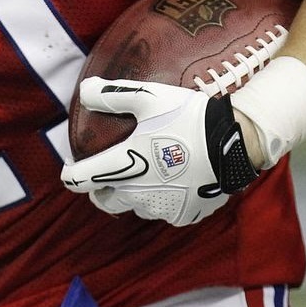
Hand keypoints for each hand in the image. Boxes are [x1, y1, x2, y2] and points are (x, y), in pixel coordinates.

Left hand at [60, 78, 256, 226]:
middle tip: (108, 170)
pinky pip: (164, 211)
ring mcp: (161, 209)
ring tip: (146, 171)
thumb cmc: (188, 117)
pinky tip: (172, 180)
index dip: (70, 172)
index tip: (72, 163)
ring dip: (133, 193)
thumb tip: (83, 91)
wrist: (235, 143)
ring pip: (135, 206)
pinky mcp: (183, 216)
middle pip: (104, 200)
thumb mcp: (149, 97)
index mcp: (123, 166)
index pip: (79, 180)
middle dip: (101, 187)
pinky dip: (162, 199)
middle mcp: (137, 194)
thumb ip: (112, 95)